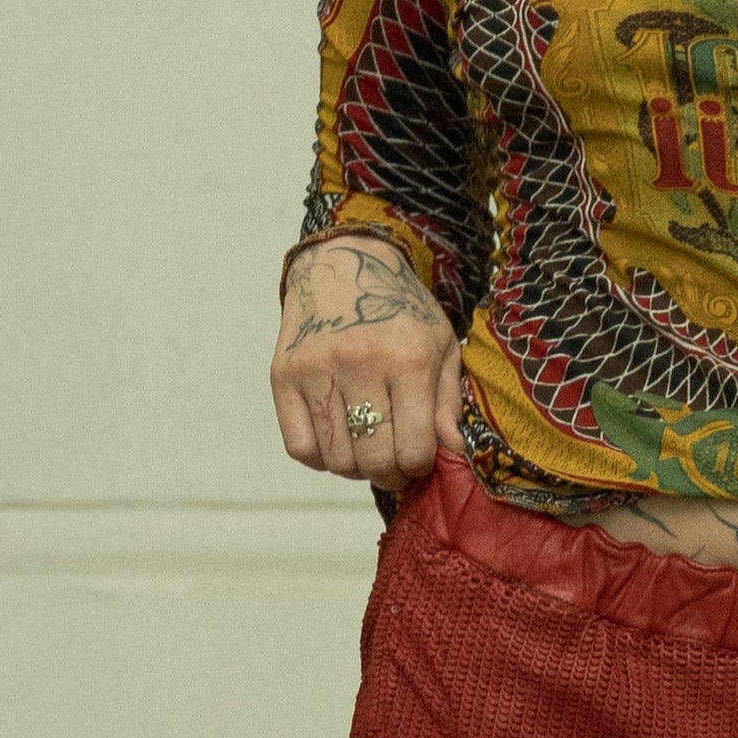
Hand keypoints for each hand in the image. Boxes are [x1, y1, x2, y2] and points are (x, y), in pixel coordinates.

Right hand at [270, 236, 463, 493]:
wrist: (343, 263)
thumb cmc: (400, 308)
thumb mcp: (441, 343)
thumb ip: (448, 401)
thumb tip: (454, 451)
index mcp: (409, 359)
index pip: (414, 448)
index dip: (420, 467)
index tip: (419, 460)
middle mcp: (360, 365)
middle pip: (374, 460)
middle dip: (390, 474)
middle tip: (394, 465)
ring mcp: (317, 371)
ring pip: (336, 459)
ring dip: (356, 467)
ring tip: (367, 448)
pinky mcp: (283, 377)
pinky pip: (299, 447)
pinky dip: (320, 456)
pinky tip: (337, 439)